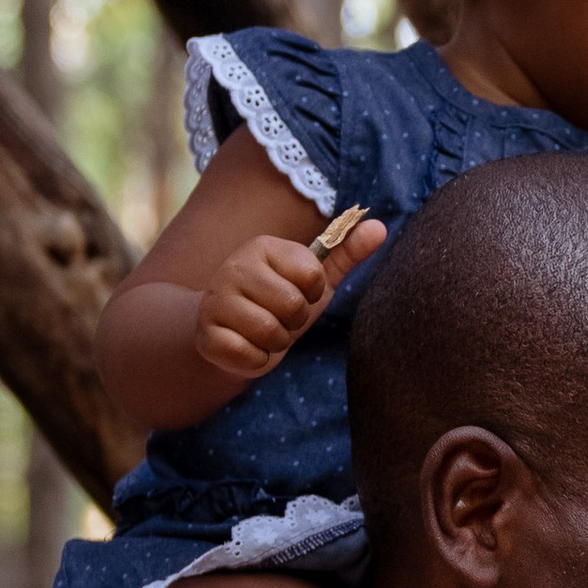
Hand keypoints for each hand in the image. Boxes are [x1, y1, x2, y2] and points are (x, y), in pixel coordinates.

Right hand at [195, 218, 384, 383]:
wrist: (227, 330)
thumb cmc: (276, 300)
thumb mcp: (313, 278)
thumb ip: (345, 252)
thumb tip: (380, 227)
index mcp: (264, 247)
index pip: (312, 275)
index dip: (312, 293)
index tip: (298, 292)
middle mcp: (234, 266)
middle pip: (292, 305)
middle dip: (293, 321)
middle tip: (277, 316)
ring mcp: (215, 300)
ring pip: (270, 332)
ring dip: (275, 342)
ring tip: (262, 332)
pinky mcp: (206, 335)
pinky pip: (248, 355)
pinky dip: (256, 360)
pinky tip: (246, 347)